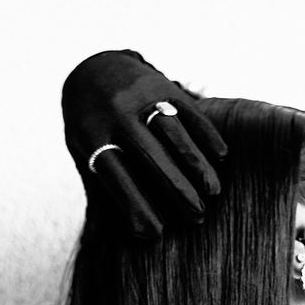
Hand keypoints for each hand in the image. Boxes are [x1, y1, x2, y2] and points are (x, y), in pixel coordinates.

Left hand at [61, 48, 227, 237]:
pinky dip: (207, 134)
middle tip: (197, 218)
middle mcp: (115, 112)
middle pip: (149, 155)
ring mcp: (140, 95)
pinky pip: (189, 110)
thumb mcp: (84, 151)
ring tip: (213, 192)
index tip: (155, 234)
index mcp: (91, 134)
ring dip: (196, 163)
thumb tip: (129, 230)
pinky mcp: (163, 84)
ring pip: (172, 131)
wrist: (92, 70)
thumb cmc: (91, 128)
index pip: (115, 175)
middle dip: (175, 188)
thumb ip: (102, 182)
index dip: (136, 205)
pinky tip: (221, 157)